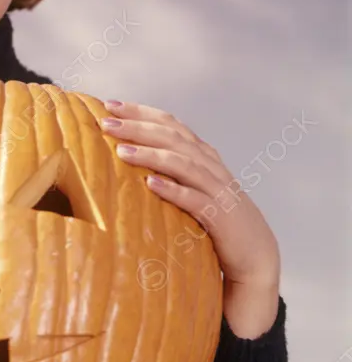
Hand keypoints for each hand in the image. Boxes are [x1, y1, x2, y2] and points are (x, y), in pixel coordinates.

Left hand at [99, 99, 280, 335]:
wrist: (255, 255)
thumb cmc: (215, 221)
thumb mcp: (191, 188)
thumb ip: (168, 171)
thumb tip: (123, 158)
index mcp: (203, 156)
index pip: (170, 124)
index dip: (141, 112)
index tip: (110, 106)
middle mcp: (211, 167)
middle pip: (173, 138)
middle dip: (138, 127)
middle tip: (106, 123)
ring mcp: (218, 190)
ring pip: (183, 164)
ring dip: (152, 155)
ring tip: (122, 152)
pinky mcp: (221, 217)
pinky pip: (196, 200)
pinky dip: (174, 190)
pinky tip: (151, 184)